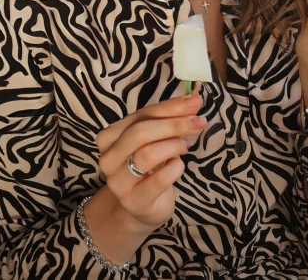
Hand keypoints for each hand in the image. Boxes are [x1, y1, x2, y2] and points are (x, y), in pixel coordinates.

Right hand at [94, 88, 205, 229]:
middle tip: (199, 122)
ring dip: (174, 145)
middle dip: (173, 124)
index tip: (195, 102)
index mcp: (109, 137)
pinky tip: (178, 165)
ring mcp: (118, 182)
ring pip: (147, 154)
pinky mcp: (134, 202)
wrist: (139, 207)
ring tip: (186, 146)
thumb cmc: (148, 167)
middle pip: (141, 132)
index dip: (170, 107)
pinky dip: (175, 168)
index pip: (142, 114)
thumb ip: (166, 119)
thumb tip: (193, 98)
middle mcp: (108, 158)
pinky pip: (159, 179)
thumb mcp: (152, 140)